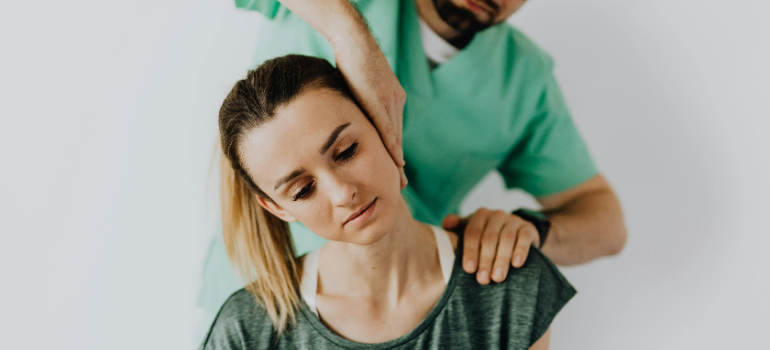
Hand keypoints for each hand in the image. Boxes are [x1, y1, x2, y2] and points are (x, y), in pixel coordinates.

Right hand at [331, 34, 407, 188]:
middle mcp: (396, 101)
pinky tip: (395, 161)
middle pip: (398, 138)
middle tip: (402, 184)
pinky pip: (387, 129)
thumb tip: (353, 118)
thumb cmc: (352, 58)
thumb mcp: (360, 86)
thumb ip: (361, 103)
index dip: (395, 151)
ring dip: (397, 160)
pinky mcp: (379, 101)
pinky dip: (391, 147)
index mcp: (393, 97)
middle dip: (399, 162)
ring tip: (399, 180)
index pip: (394, 131)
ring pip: (395, 137)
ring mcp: (389, 101)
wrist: (353, 40)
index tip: (398, 170)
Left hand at [442, 208, 539, 284]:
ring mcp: (513, 220)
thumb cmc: (486, 235)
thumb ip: (457, 227)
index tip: (469, 269)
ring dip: (501, 260)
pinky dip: (520, 251)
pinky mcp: (528, 228)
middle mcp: (497, 215)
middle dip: (485, 260)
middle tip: (483, 279)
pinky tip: (517, 264)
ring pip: (506, 239)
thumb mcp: (471, 230)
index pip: (472, 233)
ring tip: (498, 278)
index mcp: (480, 215)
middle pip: (489, 238)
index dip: (470, 251)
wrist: (516, 232)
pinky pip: (524, 238)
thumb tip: (446, 224)